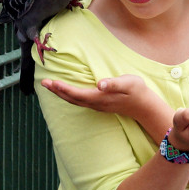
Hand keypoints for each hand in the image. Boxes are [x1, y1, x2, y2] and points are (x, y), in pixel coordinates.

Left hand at [42, 74, 157, 121]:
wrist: (144, 106)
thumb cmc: (137, 91)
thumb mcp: (128, 83)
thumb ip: (114, 83)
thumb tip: (100, 84)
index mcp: (100, 97)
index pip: (77, 94)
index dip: (64, 89)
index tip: (52, 83)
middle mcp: (96, 103)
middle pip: (72, 99)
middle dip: (57, 92)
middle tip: (44, 83)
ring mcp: (97, 106)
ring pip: (75, 101)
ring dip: (62, 94)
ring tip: (51, 86)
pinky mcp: (100, 105)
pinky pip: (80, 101)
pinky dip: (70, 96)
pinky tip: (66, 92)